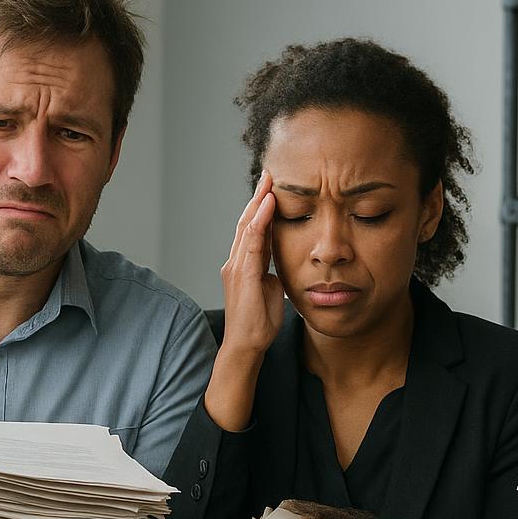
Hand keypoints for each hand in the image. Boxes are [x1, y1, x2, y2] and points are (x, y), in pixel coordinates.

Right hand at [206, 172, 286, 430]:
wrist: (247, 345)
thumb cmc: (259, 322)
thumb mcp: (272, 291)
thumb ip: (273, 274)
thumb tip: (281, 267)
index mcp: (244, 264)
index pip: (253, 229)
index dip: (262, 208)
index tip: (273, 187)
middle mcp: (236, 261)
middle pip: (247, 221)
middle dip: (258, 197)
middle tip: (269, 173)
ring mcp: (236, 267)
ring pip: (247, 227)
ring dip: (259, 203)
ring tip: (269, 181)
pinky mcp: (242, 275)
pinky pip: (251, 242)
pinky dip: (259, 222)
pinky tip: (267, 207)